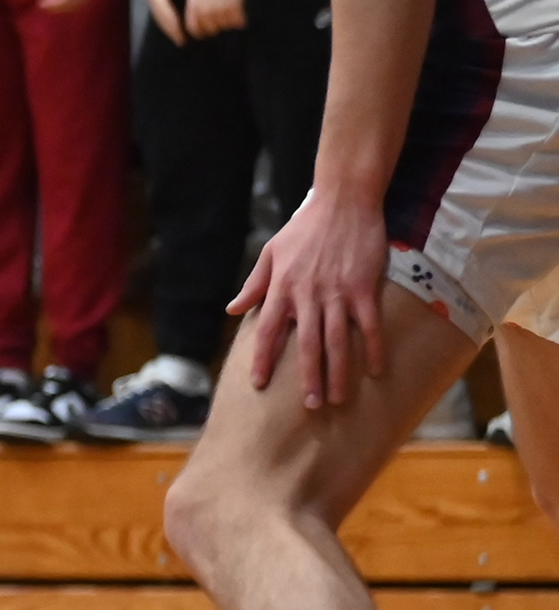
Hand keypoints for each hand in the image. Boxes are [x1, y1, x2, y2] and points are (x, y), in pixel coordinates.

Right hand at [143, 0, 187, 43]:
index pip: (164, 10)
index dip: (173, 23)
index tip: (182, 33)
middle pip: (160, 17)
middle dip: (170, 31)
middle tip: (182, 42)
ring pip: (160, 17)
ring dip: (169, 29)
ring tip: (180, 38)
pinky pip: (161, 12)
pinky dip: (168, 22)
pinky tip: (177, 26)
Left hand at [184, 0, 247, 37]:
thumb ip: (196, 8)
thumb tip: (200, 26)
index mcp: (193, 7)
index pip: (194, 30)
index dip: (202, 30)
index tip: (209, 25)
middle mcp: (205, 11)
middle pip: (211, 31)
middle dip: (217, 25)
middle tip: (223, 12)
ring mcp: (220, 10)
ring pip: (226, 27)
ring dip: (230, 20)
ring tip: (231, 5)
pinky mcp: (236, 7)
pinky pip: (240, 23)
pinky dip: (241, 18)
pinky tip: (240, 6)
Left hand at [231, 186, 390, 407]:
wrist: (343, 202)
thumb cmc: (304, 227)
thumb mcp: (271, 252)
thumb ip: (255, 285)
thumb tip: (234, 310)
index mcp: (282, 288)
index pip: (269, 330)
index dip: (264, 358)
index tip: (258, 384)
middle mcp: (308, 295)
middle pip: (306, 344)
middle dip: (307, 377)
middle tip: (309, 407)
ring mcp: (337, 293)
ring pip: (337, 341)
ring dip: (338, 372)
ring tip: (337, 399)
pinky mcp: (364, 288)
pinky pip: (369, 325)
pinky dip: (372, 349)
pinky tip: (375, 371)